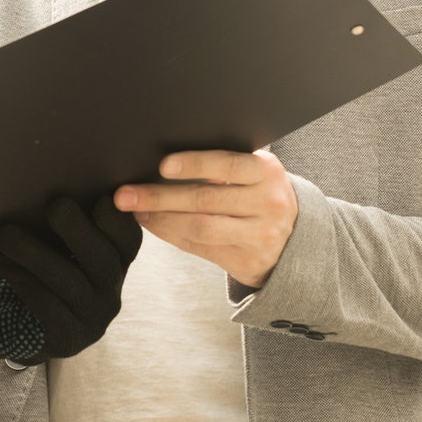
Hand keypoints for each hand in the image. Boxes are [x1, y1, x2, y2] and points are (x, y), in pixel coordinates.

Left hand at [0, 196, 141, 365]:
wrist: (3, 320)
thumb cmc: (31, 268)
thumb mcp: (52, 243)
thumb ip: (63, 221)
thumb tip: (51, 176)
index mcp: (114, 264)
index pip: (129, 239)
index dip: (118, 218)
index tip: (101, 197)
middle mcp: (111, 294)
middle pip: (102, 257)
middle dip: (77, 227)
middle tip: (53, 205)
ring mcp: (91, 321)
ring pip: (67, 280)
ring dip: (33, 251)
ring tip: (5, 233)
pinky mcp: (66, 338)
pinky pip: (43, 303)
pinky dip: (18, 276)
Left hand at [115, 150, 297, 289]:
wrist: (296, 239)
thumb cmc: (260, 195)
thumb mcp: (254, 174)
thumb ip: (223, 166)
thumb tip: (163, 161)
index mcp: (266, 171)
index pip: (227, 165)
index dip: (194, 164)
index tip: (162, 166)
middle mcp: (267, 202)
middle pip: (206, 199)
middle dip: (160, 196)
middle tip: (126, 194)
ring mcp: (259, 234)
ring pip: (200, 227)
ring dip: (161, 219)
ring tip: (135, 211)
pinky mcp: (246, 260)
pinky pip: (199, 247)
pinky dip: (171, 235)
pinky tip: (152, 225)